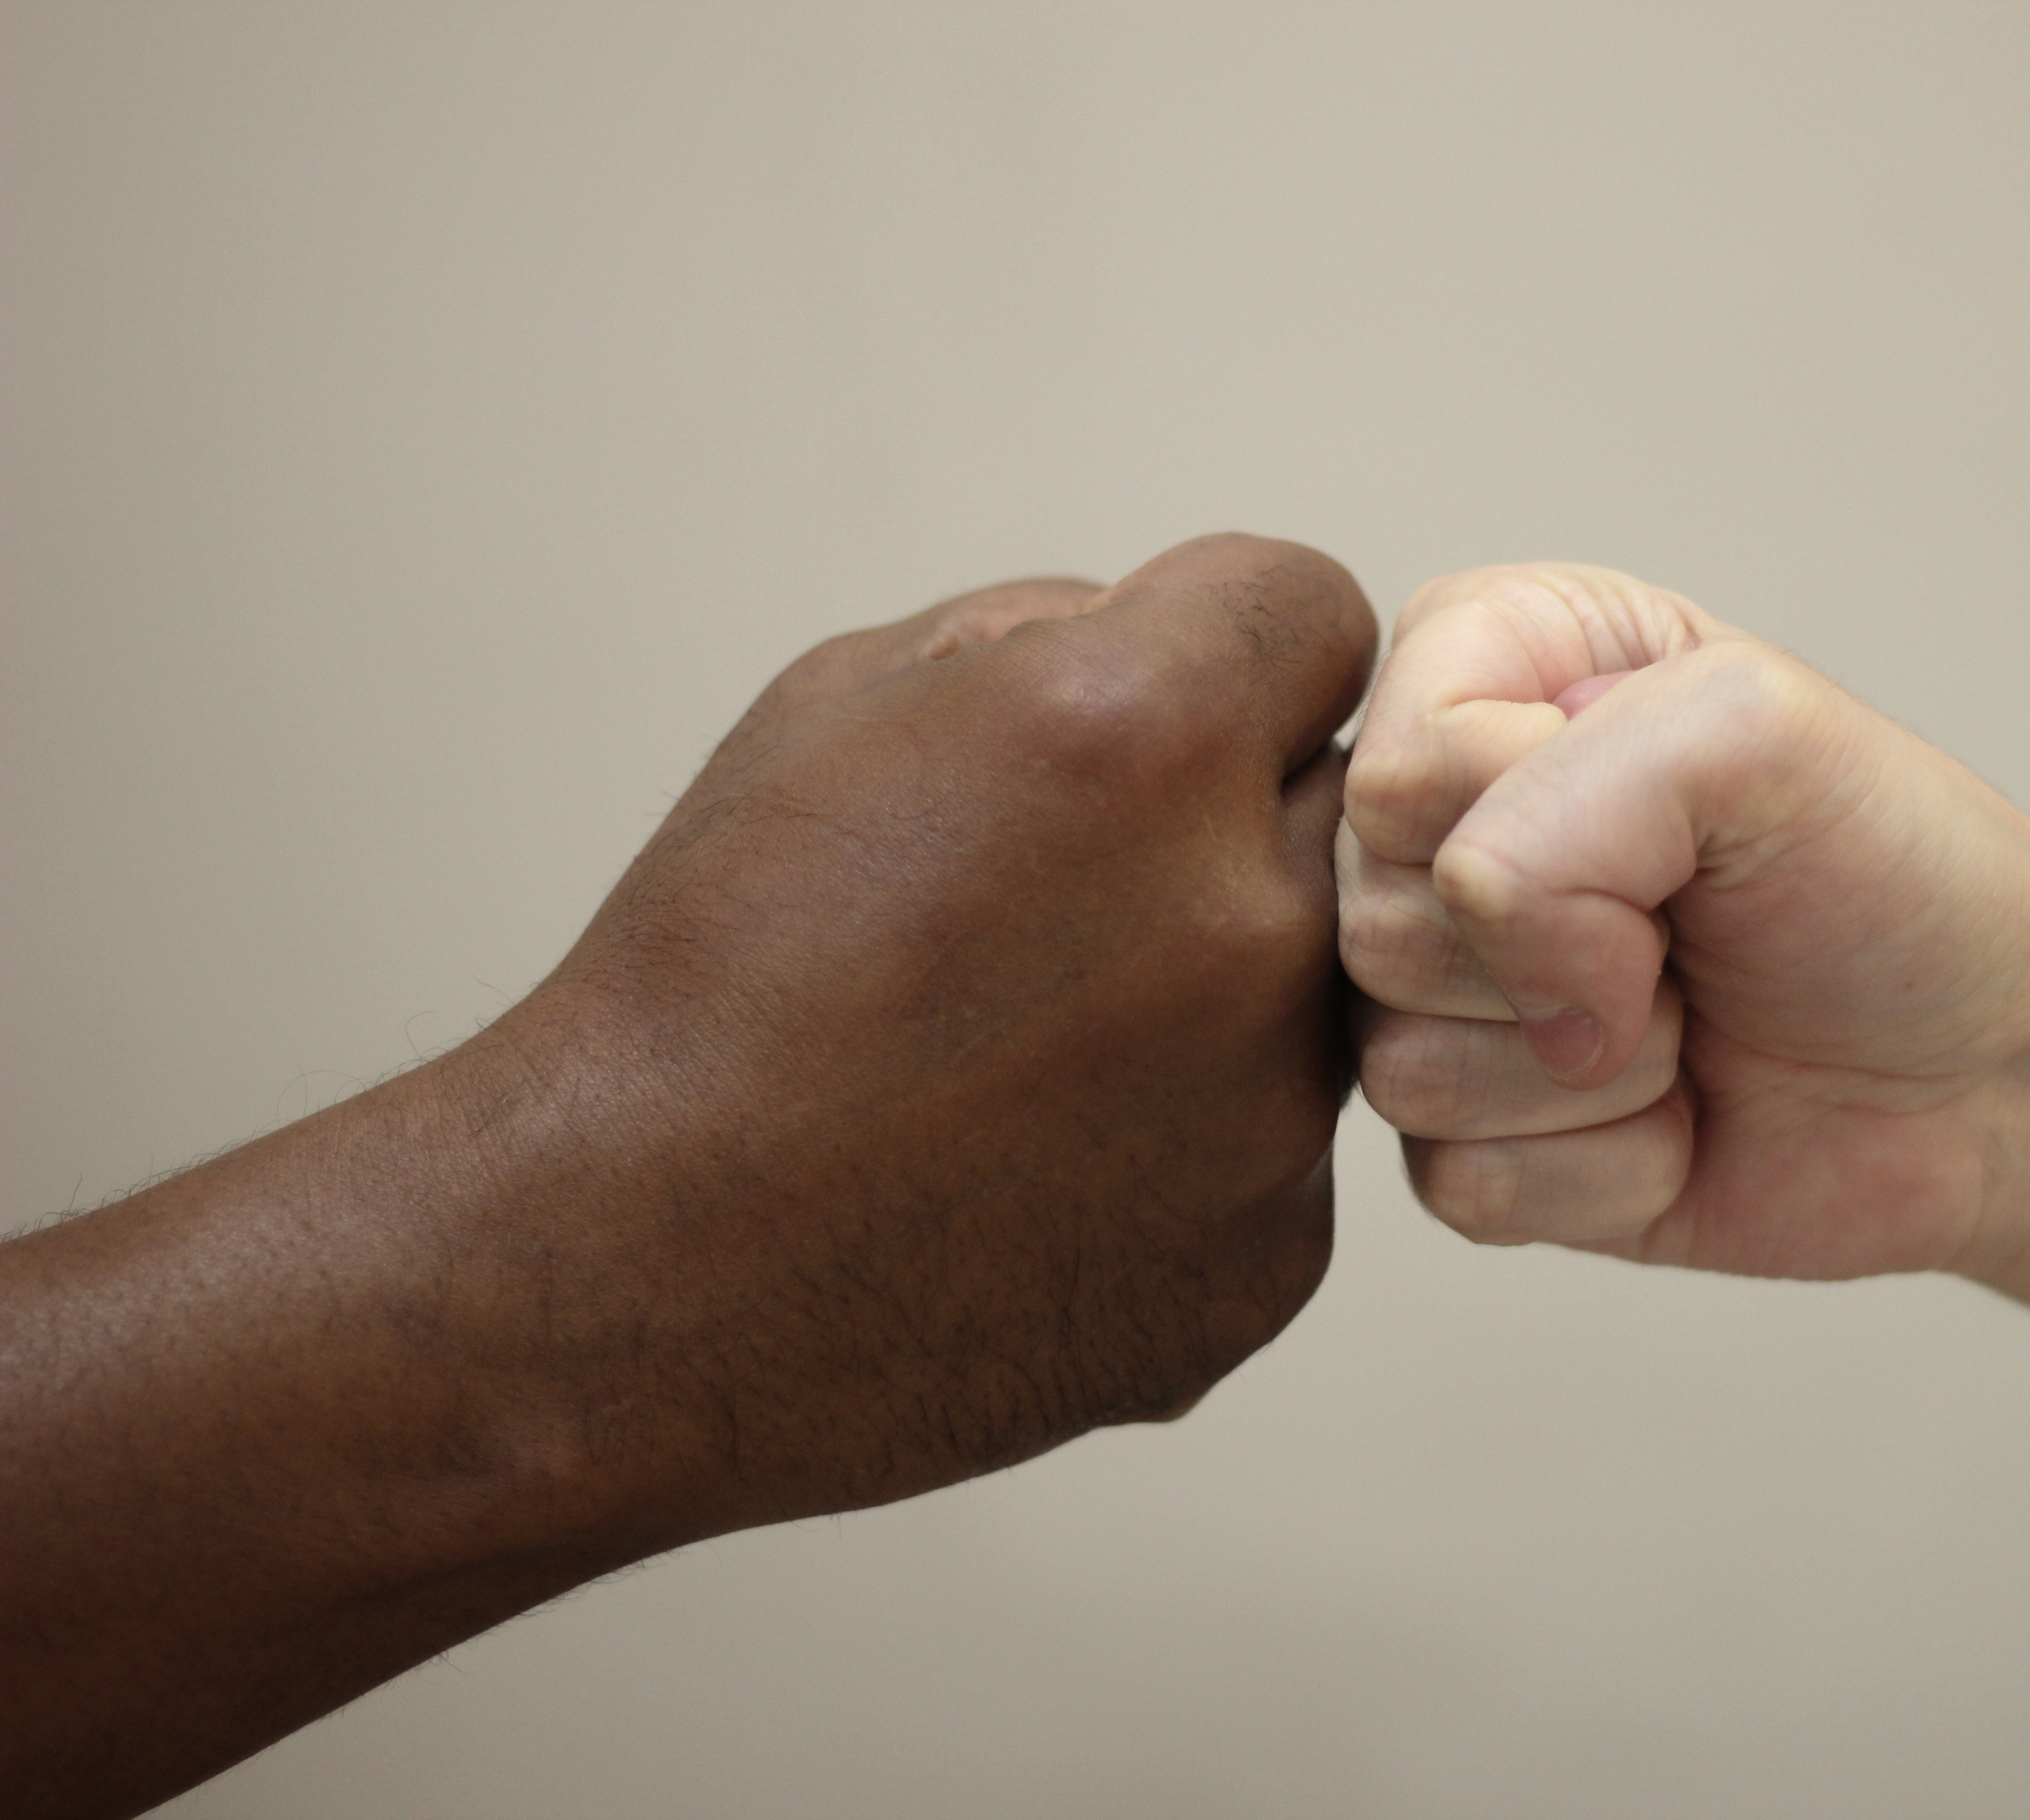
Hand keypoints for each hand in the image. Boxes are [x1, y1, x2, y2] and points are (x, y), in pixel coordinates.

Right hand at [500, 532, 1374, 1530]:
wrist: (632, 1269)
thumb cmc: (716, 972)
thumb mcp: (840, 705)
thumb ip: (1052, 634)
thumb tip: (1181, 648)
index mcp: (1137, 734)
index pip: (1309, 608)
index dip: (1226, 646)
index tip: (1165, 704)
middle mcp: (1245, 919)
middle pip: (1334, 798)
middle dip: (1226, 812)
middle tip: (1068, 889)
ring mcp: (1277, 1110)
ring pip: (1323, 978)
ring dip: (1221, 977)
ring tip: (1036, 1043)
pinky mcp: (1275, 1257)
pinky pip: (1283, 1141)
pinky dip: (1192, 1139)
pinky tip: (1036, 1172)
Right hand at [1339, 562, 2029, 1332]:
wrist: (1998, 1066)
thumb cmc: (1897, 875)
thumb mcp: (1756, 734)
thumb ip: (1566, 790)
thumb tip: (1492, 953)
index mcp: (1485, 675)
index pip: (1390, 768)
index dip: (1530, 819)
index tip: (1677, 826)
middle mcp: (1446, 830)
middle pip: (1375, 923)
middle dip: (1571, 952)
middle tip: (1690, 931)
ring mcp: (1449, 994)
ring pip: (1397, 1066)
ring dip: (1594, 1070)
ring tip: (1689, 1018)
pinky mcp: (1477, 1141)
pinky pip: (1455, 1184)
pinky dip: (1601, 1169)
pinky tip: (1678, 1120)